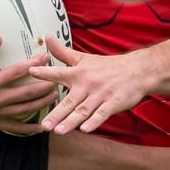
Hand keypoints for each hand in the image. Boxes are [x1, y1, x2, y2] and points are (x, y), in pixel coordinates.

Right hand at [0, 35, 54, 133]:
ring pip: (24, 110)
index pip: (17, 72)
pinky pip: (14, 128)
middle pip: (26, 93)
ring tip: (55, 97)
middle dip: (44, 86)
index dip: (33, 64)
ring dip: (41, 104)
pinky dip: (29, 130)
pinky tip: (41, 128)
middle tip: (58, 79)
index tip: (45, 57)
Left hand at [32, 37, 153, 134]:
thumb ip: (63, 52)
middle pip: (70, 101)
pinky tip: (85, 129)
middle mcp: (88, 84)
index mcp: (79, 73)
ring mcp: (101, 95)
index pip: (60, 72)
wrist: (137, 70)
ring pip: (84, 110)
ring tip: (58, 131)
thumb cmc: (108, 67)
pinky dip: (94, 121)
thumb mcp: (84, 58)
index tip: (32, 72)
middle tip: (44, 125)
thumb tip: (46, 38)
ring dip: (71, 122)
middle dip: (56, 114)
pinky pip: (102, 114)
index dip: (46, 72)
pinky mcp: (114, 103)